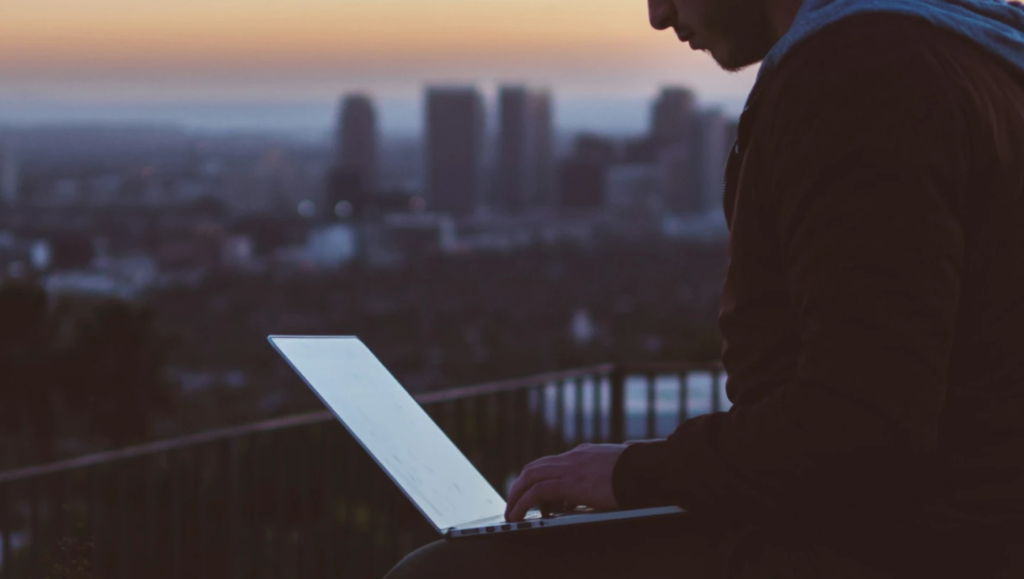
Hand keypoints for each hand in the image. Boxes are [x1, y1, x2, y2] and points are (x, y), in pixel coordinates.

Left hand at [504, 443, 627, 521]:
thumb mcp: (617, 469)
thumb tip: (607, 482)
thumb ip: (606, 474)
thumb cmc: (638, 471)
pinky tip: (519, 515)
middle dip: (520, 486)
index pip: (551, 463)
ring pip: (529, 477)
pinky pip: (536, 492)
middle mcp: (572, 457)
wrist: (645, 469)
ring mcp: (569, 468)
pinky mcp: (570, 483)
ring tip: (512, 513)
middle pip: (534, 468)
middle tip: (514, 502)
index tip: (531, 492)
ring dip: (516, 496)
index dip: (537, 477)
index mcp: (582, 453)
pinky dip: (523, 503)